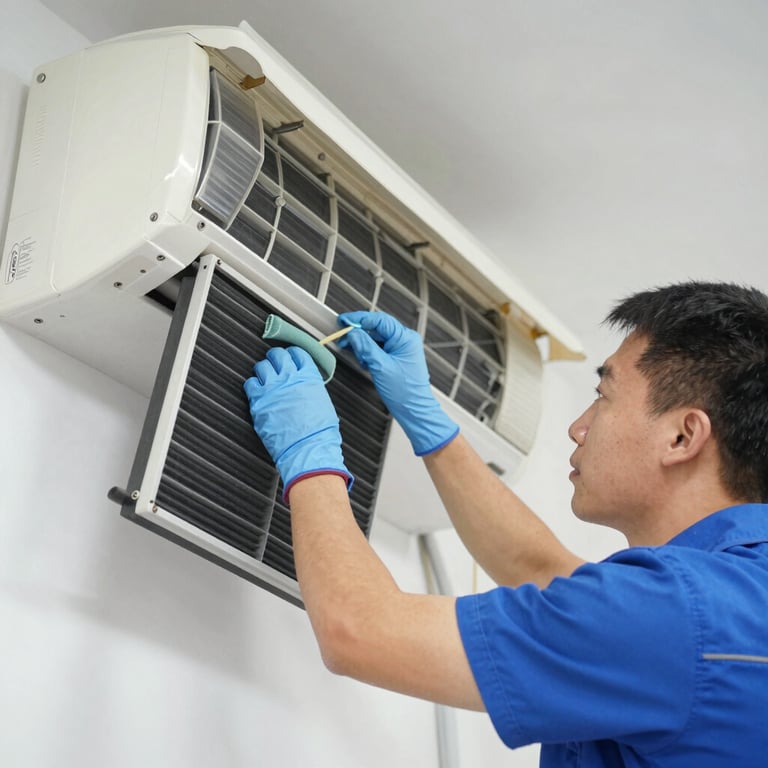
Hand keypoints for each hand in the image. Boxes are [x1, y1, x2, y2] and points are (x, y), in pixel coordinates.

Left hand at [243, 347, 352, 501]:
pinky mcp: (259, 402)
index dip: (293, 354)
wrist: (307, 449)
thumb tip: (304, 383)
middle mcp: (289, 378)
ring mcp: (272, 389)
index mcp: (308, 377)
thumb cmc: (319, 432)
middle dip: (276, 358)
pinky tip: (257, 390)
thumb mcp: (323, 402)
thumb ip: (311, 387)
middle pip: (277, 355)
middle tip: (275, 363)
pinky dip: (253, 385)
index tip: (290, 357)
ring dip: (264, 370)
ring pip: (261, 367)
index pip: (298, 354)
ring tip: (265, 377)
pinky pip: (250, 384)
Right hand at [337, 311, 458, 455]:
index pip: (379, 320)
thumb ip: (366, 347)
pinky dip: (368, 352)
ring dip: (363, 345)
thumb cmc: (404, 392)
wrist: (414, 410)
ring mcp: (401, 349)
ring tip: (354, 353)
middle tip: (343, 339)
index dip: (359, 319)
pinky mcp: (396, 357)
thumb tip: (352, 333)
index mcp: (405, 338)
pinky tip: (363, 360)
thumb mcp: (381, 367)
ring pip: (376, 339)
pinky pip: (379, 348)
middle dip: (359, 334)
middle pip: (377, 328)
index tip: (344, 321)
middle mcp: (405, 340)